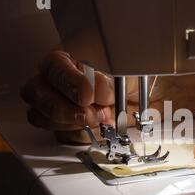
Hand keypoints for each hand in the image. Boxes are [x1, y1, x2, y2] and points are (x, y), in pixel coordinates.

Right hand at [21, 51, 165, 142]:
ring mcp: (64, 105)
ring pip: (43, 117)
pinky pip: (63, 136)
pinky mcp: (72, 128)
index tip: (86, 95)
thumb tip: (95, 89)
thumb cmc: (145, 80)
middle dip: (64, 108)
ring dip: (73, 123)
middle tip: (93, 113)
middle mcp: (63, 81)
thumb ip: (112, 79)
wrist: (159, 102)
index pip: (54, 66)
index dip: (66, 82)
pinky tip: (102, 128)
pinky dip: (84, 135)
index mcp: (74, 58)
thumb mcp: (133, 73)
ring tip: (104, 119)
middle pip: (35, 93)